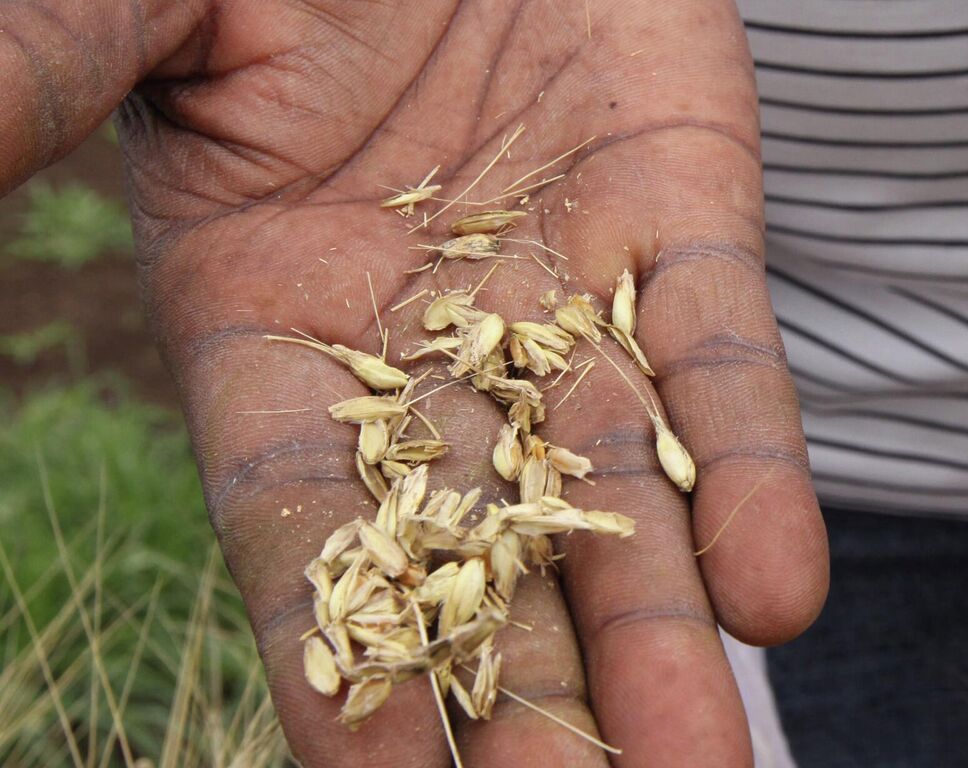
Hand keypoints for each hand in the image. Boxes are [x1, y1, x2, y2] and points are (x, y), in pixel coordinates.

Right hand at [2, 1, 826, 764]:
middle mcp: (431, 350)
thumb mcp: (120, 17)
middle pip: (483, 559)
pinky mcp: (686, 218)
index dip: (343, 671)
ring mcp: (569, 291)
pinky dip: (759, 473)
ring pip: (622, 494)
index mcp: (267, 330)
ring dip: (657, 638)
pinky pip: (728, 361)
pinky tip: (779, 594)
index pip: (303, 538)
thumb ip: (27, 104)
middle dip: (529, 703)